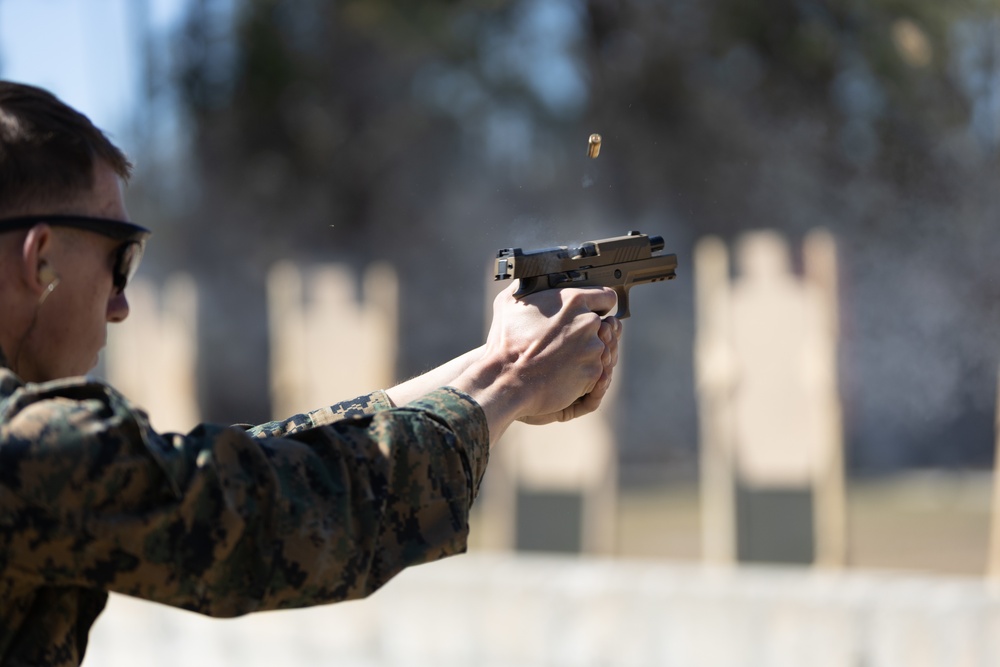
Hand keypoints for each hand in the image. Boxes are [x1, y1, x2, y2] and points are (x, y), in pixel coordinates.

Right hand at [451, 282, 618, 444]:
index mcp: (573, 300)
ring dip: (584, 353)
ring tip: (560, 359)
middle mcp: (588, 322)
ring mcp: (593, 349)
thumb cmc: (506, 343)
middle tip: (566, 341)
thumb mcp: (508, 303)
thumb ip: (527, 286)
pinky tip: (562, 373)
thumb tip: (529, 279)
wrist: (507, 380)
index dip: (599, 304)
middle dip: (587, 331)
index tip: (594, 310)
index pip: (606, 296)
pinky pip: (595, 371)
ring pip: (598, 349)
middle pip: (602, 325)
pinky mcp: (593, 372)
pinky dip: (582, 373)